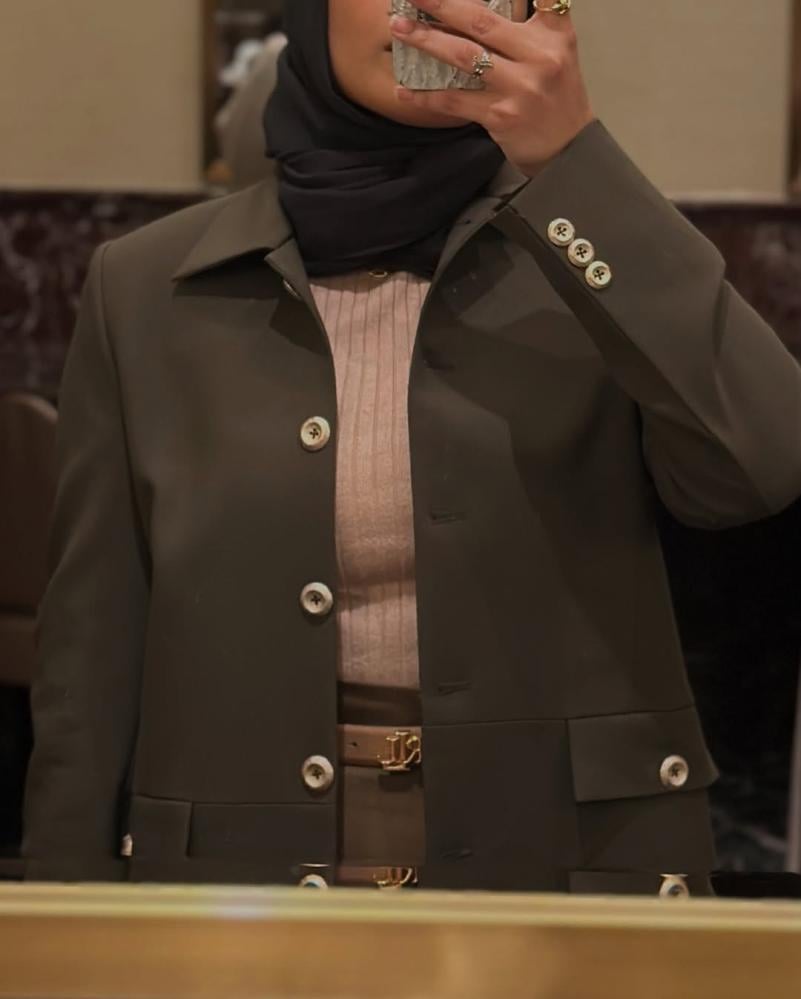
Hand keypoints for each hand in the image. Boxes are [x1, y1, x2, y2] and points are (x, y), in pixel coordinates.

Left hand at [390, 0, 594, 176]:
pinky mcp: (500, 116)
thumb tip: (484, 10)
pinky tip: (404, 90)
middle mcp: (538, 56)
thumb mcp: (559, 52)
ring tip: (400, 28)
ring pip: (463, 56)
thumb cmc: (557, 99)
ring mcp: (518, 87)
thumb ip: (536, 23)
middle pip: (482, 21)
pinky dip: (426, 96)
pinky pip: (454, 101)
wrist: (567, 150)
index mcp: (554, 34)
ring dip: (427, 40)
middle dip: (442, 3)